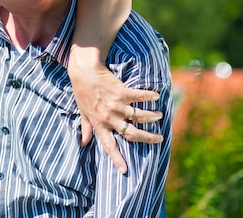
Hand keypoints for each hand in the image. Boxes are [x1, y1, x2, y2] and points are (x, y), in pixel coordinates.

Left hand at [68, 47, 162, 173]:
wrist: (83, 71)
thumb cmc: (82, 91)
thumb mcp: (83, 112)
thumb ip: (85, 128)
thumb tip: (83, 143)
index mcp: (99, 124)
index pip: (108, 145)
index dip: (116, 158)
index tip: (125, 171)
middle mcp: (108, 117)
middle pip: (131, 133)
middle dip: (148, 138)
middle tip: (160, 139)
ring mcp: (116, 105)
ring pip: (139, 116)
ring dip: (152, 117)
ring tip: (159, 116)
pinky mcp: (121, 92)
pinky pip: (139, 97)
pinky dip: (149, 97)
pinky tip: (156, 97)